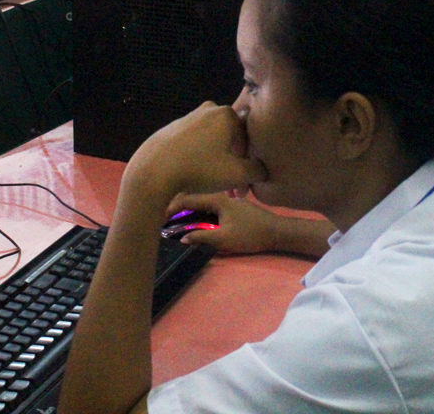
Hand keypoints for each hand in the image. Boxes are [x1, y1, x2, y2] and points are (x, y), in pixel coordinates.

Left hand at [123, 103, 268, 205]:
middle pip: (230, 140)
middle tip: (231, 191)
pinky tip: (194, 176)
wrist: (153, 170)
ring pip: (212, 143)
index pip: (248, 140)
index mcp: (226, 114)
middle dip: (234, 165)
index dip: (249, 166)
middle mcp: (208, 110)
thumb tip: (261, 170)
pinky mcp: (171, 128)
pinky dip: (199, 158)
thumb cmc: (199, 169)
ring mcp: (187, 117)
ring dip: (218, 164)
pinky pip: (194, 143)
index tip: (243, 189)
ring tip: (213, 187)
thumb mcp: (236, 174)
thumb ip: (257, 170)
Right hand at [165, 192, 283, 253]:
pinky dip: (196, 211)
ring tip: (172, 219)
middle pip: (191, 197)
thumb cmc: (251, 234)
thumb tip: (181, 238)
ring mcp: (225, 199)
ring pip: (199, 201)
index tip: (156, 216)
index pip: (186, 198)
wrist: (277, 232)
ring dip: (185, 209)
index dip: (169, 207)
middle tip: (160, 218)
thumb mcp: (224, 239)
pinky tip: (192, 220)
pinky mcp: (230, 207)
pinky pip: (207, 205)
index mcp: (216, 199)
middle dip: (175, 206)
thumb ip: (201, 237)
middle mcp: (219, 195)